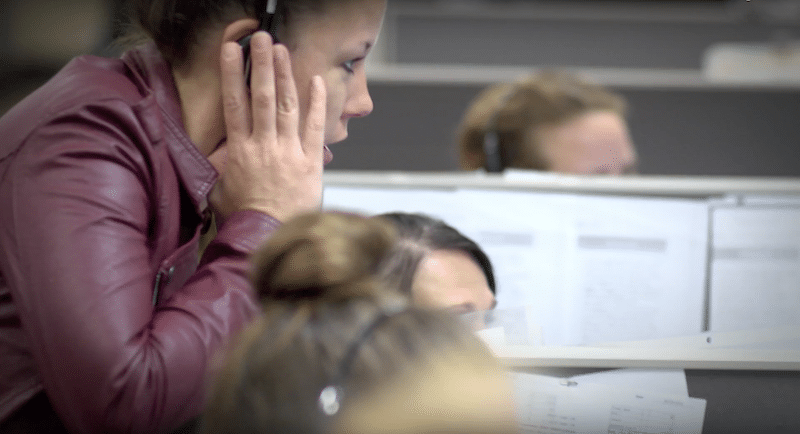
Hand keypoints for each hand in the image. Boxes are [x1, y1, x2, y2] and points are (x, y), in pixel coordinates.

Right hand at [208, 32, 326, 223]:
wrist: (268, 238)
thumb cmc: (244, 217)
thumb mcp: (218, 189)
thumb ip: (219, 164)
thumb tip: (215, 149)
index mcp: (239, 151)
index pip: (234, 104)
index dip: (232, 73)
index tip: (231, 50)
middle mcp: (264, 146)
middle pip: (261, 96)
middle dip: (261, 64)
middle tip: (263, 39)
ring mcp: (288, 152)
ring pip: (286, 106)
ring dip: (285, 75)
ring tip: (283, 50)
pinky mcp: (310, 162)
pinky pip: (315, 127)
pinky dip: (317, 104)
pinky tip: (317, 81)